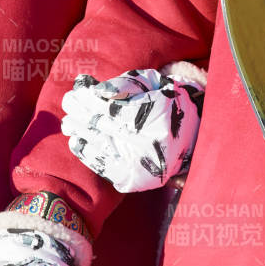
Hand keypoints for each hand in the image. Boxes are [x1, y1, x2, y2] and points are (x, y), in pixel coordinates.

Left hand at [61, 67, 203, 192]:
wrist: (196, 135)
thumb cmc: (169, 102)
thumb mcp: (152, 84)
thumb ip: (123, 85)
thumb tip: (93, 90)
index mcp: (156, 118)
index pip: (112, 109)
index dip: (90, 100)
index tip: (77, 91)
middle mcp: (148, 146)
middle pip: (102, 127)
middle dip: (81, 114)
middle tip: (68, 103)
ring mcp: (141, 166)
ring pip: (99, 147)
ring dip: (80, 133)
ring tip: (70, 123)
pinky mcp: (135, 180)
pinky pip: (104, 167)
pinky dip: (88, 153)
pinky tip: (77, 142)